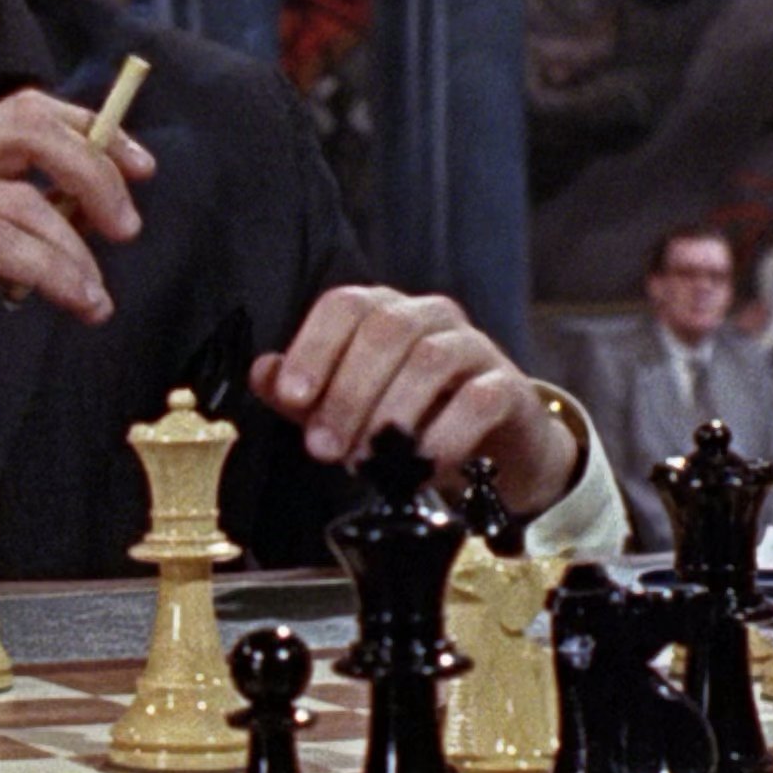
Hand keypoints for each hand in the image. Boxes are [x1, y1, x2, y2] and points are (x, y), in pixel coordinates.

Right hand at [0, 90, 152, 442]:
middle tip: (127, 224)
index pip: (20, 110)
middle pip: (27, 126)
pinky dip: (51, 274)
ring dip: (76, 249)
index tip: (135, 167)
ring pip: (22, 195)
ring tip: (95, 299)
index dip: (87, 128)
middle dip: (96, 166)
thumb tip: (62, 244)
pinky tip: (71, 304)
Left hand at [251, 285, 578, 512]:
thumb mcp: (347, 408)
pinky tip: (421, 466)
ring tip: (371, 462)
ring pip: (430, 360)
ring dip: (391, 415)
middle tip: (324, 449)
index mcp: (382, 312)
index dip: (313, 347)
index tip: (293, 398)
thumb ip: (303, 393)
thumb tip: (264, 374)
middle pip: (385, 331)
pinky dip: (445, 436)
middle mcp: (429, 317)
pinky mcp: (508, 387)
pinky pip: (479, 400)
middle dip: (348, 393)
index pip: (344, 306)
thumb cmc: (410, 420)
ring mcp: (474, 346)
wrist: (492, 451)